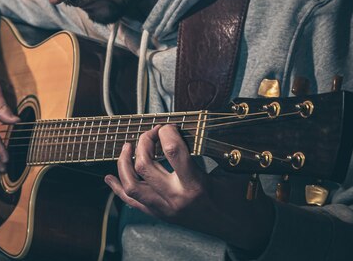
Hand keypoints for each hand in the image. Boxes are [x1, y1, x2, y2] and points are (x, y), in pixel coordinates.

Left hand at [105, 124, 274, 252]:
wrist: (243, 228)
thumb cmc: (241, 199)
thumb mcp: (231, 170)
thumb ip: (209, 150)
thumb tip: (187, 128)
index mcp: (196, 186)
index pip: (172, 150)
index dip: (167, 130)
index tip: (169, 124)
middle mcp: (176, 199)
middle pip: (144, 165)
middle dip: (143, 142)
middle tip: (151, 132)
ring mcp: (165, 209)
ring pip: (131, 185)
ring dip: (124, 163)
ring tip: (127, 147)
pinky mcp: (161, 215)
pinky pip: (132, 202)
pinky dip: (118, 188)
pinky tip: (110, 177)